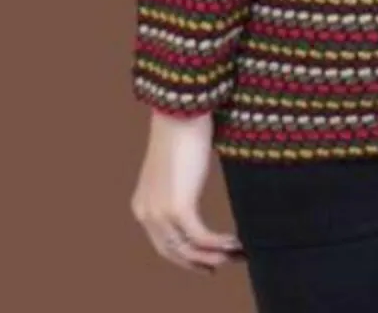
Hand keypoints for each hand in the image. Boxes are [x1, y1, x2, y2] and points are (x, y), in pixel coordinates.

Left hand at [130, 109, 244, 272]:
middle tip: (220, 265)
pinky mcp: (179, 207)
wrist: (181, 112)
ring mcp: (160, 213)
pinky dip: (219, 243)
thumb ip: (179, 186)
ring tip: (234, 254)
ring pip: (188, 249)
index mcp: (143, 205)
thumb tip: (193, 191)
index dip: (185, 257)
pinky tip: (235, 241)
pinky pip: (201, 237)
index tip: (206, 260)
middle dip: (198, 263)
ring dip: (213, 256)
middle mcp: (146, 213)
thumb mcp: (176, 167)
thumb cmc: (182, 130)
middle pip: (173, 252)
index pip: (162, 243)